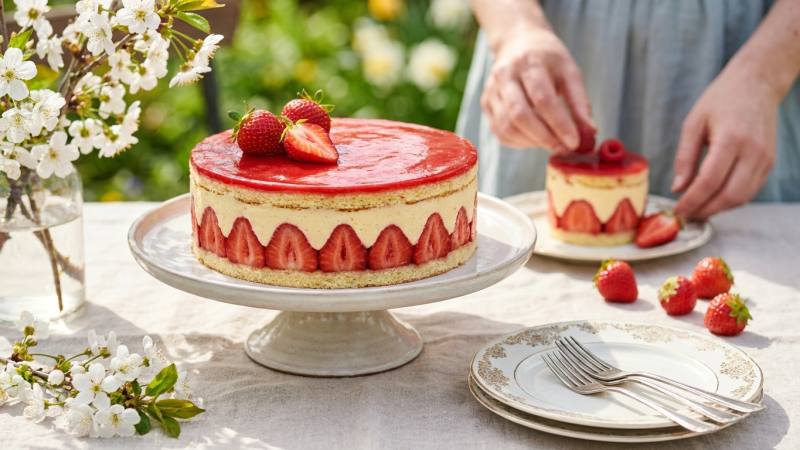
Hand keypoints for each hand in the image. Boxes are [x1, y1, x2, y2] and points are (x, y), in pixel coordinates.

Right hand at [480, 27, 594, 151]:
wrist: (517, 42)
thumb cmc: (548, 59)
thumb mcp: (569, 71)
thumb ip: (580, 102)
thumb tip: (590, 132)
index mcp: (529, 62)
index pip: (543, 99)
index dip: (559, 124)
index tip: (574, 142)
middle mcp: (505, 75)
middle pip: (519, 115)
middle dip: (543, 137)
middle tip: (562, 148)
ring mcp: (491, 90)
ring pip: (507, 127)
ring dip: (531, 142)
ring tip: (551, 143)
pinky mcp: (485, 103)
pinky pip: (500, 132)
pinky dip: (519, 142)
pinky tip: (535, 139)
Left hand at [672, 64, 778, 219]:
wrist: (757, 83)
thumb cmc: (721, 99)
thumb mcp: (693, 123)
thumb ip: (685, 157)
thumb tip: (678, 188)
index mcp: (731, 138)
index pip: (710, 181)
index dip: (692, 200)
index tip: (677, 209)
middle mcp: (753, 151)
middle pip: (729, 195)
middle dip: (705, 210)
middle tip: (685, 215)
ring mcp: (765, 159)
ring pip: (742, 197)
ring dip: (718, 209)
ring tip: (696, 210)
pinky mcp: (769, 162)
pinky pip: (750, 190)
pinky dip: (730, 200)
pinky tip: (713, 199)